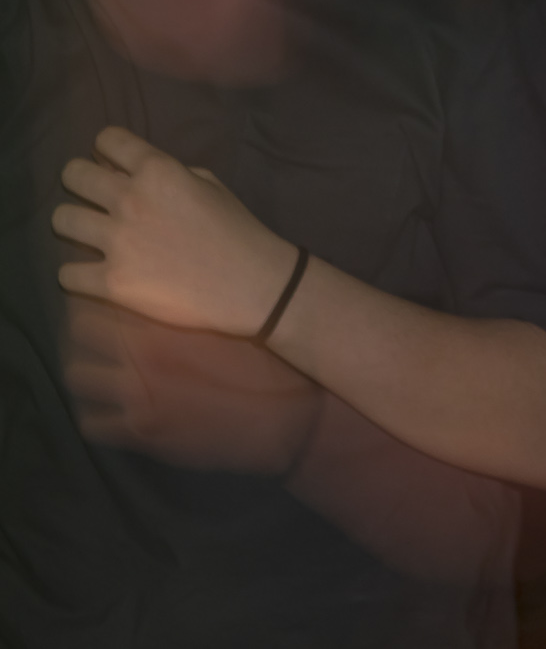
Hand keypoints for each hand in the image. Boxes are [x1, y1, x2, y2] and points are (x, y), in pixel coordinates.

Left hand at [53, 127, 301, 338]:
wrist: (251, 284)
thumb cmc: (237, 230)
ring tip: (91, 235)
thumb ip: (168, 172)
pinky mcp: (112, 282)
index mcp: (159, 171)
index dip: (106, 148)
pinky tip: (94, 273)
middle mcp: (131, 200)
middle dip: (80, 181)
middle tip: (94, 198)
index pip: (108, 139)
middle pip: (74, 174)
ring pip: (61, 220)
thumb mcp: (210, 184)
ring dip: (74, 224)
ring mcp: (118, 242)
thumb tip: (125, 171)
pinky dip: (77, 274)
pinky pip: (67, 274)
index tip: (111, 162)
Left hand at [63, 297, 317, 473]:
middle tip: (105, 325)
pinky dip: (97, 414)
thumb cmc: (271, 363)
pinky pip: (90, 423)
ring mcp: (135, 400)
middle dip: (88, 326)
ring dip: (88, 367)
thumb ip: (189, 309)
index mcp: (165, 325)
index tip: (109, 291)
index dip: (102, 292)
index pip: (102, 296)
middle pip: (79, 331)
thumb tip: (162, 291)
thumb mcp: (234, 323)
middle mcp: (139, 358)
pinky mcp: (138, 435)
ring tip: (104, 366)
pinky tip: (115, 409)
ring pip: (77, 376)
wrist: (288, 421)